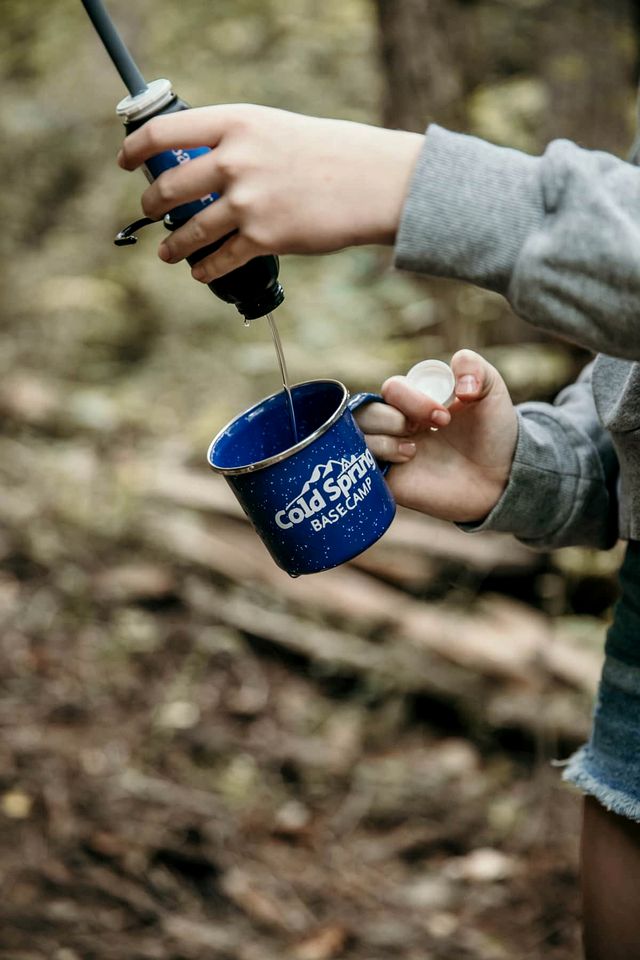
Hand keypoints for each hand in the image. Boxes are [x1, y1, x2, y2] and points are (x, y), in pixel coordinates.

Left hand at [118, 105, 422, 282]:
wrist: (373, 182)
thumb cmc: (330, 153)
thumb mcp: (276, 129)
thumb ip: (237, 143)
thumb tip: (202, 167)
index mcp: (236, 124)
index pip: (164, 133)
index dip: (136, 149)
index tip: (127, 161)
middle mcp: (234, 160)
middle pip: (169, 188)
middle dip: (151, 206)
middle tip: (149, 213)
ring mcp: (247, 202)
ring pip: (188, 232)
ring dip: (171, 246)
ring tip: (167, 253)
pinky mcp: (263, 239)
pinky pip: (219, 261)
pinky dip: (205, 271)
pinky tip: (200, 273)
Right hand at [355, 350, 517, 522]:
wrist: (501, 479)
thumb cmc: (493, 433)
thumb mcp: (490, 390)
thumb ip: (473, 366)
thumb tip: (457, 383)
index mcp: (414, 401)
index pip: (393, 389)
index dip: (412, 399)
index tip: (444, 417)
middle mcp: (396, 424)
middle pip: (366, 409)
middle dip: (395, 417)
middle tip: (431, 431)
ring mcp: (390, 451)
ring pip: (357, 434)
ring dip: (385, 437)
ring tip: (414, 451)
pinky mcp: (387, 478)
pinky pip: (359, 462)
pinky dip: (378, 456)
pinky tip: (407, 461)